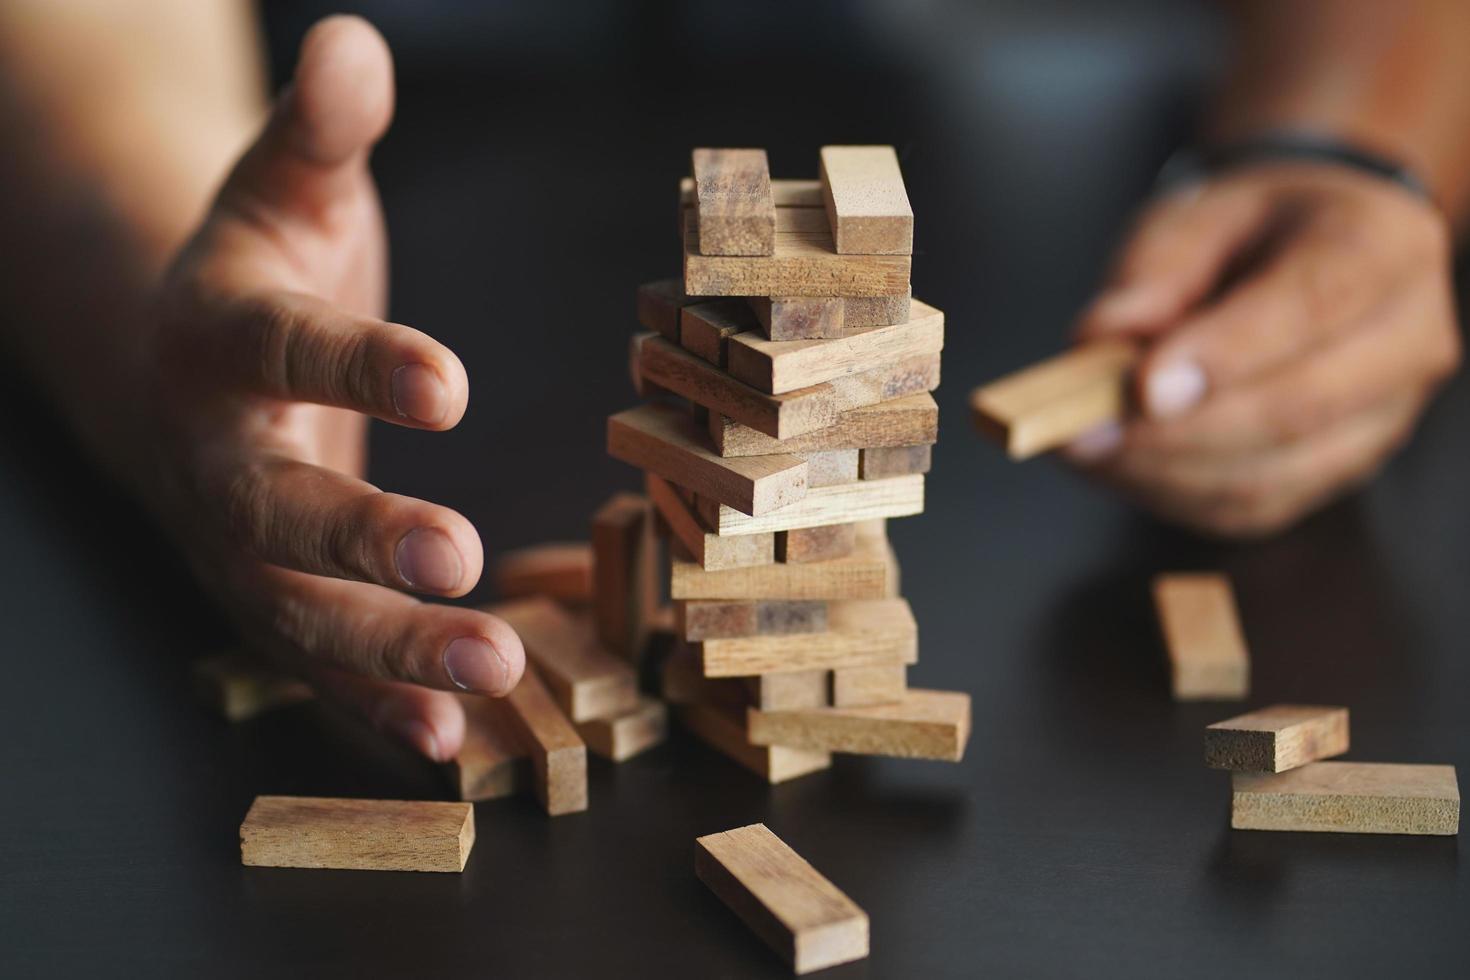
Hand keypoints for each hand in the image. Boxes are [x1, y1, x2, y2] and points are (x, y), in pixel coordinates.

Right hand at [148, 16, 522, 758]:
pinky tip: (453, 742)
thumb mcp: (287, 193)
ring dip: (388, 651)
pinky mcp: (264, 598)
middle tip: (459, 564)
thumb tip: (358, 43)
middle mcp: (215, 452)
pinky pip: (312, 665)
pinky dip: (375, 706)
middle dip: (363, 540)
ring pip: (295, 609)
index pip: (287, 348)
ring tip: (491, 673)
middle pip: (276, 506)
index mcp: (219, 338)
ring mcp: (231, 541)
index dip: (360, 361)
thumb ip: (324, 134)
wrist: (176, 365)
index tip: (449, 381)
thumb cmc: (259, 273)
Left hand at [1068, 162, 1460, 535]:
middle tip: (1084, 431)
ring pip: (1273, 473)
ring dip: (1166, 473)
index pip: (1311, 308)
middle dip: (1178, 431)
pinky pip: (1255, 506)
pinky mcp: (1339, 471)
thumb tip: (1100, 340)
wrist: (1311, 250)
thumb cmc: (1250, 230)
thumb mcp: (1195, 217)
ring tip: (1086, 449)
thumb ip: (1151, 274)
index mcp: (1381, 247)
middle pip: (1297, 407)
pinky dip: (1175, 495)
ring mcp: (1383, 418)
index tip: (1140, 386)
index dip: (1222, 355)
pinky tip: (1120, 467)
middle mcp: (1407, 340)